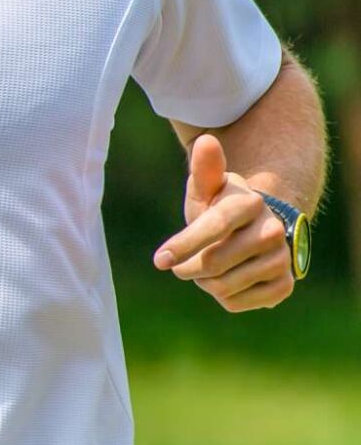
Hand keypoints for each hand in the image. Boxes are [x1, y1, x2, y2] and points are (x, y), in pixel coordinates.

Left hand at [152, 133, 294, 311]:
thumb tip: (205, 141)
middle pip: (213, 263)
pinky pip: (236, 303)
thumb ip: (204, 169)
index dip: (184, 245)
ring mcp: (282, 259)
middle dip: (189, 267)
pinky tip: (229, 279)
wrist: (254, 231)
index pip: (214, 227)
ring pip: (223, 286)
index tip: (159, 260)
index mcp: (250, 203)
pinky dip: (223, 297)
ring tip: (210, 267)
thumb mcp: (207, 189)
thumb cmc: (219, 207)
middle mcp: (272, 230)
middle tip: (187, 261)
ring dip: (205, 282)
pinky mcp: (285, 285)